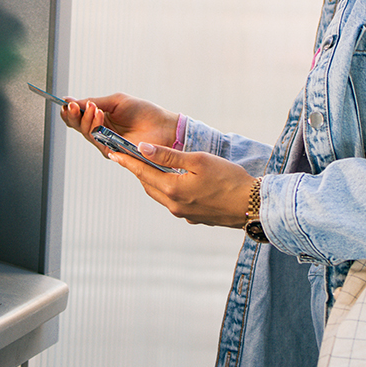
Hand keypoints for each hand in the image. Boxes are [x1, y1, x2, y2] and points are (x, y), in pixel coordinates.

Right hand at [57, 92, 178, 158]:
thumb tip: (71, 101)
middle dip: (73, 114)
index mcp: (101, 119)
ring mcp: (105, 142)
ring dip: (86, 118)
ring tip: (93, 108)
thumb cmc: (144, 113)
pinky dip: (95, 126)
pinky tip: (99, 116)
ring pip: (85, 133)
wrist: (163, 126)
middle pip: (77, 126)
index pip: (78, 116)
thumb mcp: (116, 101)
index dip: (70, 110)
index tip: (66, 102)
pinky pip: (97, 140)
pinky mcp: (112, 152)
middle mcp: (101, 132)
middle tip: (74, 105)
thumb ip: (94, 102)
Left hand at [102, 142, 256, 228]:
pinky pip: (173, 202)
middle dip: (139, 170)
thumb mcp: (199, 160)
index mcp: (172, 189)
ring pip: (160, 195)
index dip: (127, 161)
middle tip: (129, 157)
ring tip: (148, 167)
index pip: (142, 172)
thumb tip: (142, 148)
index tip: (113, 152)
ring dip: (153, 181)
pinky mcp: (194, 218)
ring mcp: (184, 214)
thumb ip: (169, 156)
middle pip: (148, 185)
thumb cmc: (229, 178)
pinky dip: (168, 190)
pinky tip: (174, 182)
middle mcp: (174, 205)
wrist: (252, 205)